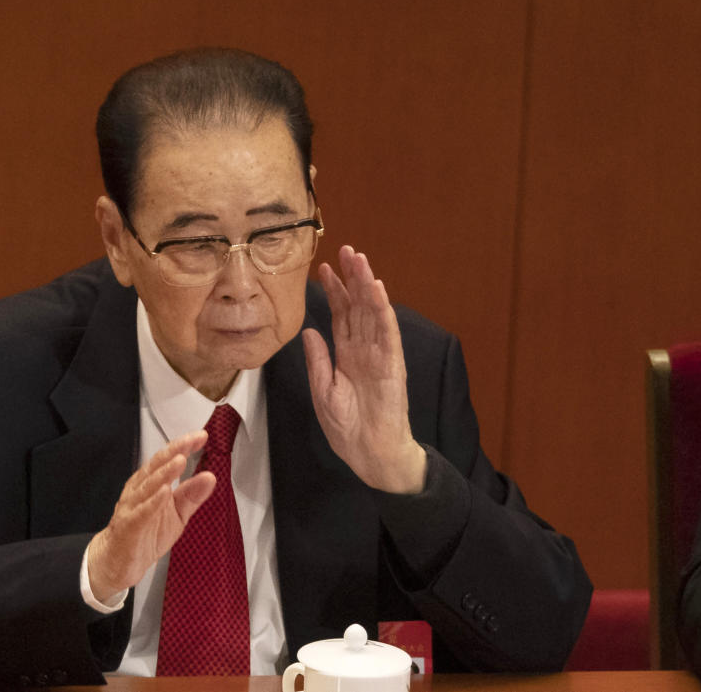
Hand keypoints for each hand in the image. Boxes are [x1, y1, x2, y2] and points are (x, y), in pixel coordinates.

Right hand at [87, 431, 214, 601]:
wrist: (121, 562)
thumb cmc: (147, 533)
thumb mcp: (177, 514)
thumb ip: (192, 495)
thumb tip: (210, 477)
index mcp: (151, 483)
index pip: (168, 459)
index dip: (183, 446)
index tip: (202, 436)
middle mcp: (140, 489)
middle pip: (157, 466)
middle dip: (175, 451)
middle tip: (193, 440)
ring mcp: (132, 506)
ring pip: (148, 485)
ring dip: (164, 473)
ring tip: (180, 460)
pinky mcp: (129, 525)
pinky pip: (141, 512)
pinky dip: (153, 502)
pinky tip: (164, 492)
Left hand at [302, 245, 425, 493]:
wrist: (368, 452)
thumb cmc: (347, 427)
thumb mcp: (322, 390)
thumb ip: (317, 359)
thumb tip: (308, 330)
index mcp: (346, 355)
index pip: (341, 316)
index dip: (334, 292)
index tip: (324, 268)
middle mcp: (363, 349)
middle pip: (357, 306)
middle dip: (352, 278)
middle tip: (347, 250)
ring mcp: (379, 354)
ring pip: (373, 312)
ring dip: (367, 285)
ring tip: (360, 260)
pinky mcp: (392, 364)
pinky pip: (387, 333)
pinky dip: (383, 310)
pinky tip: (377, 290)